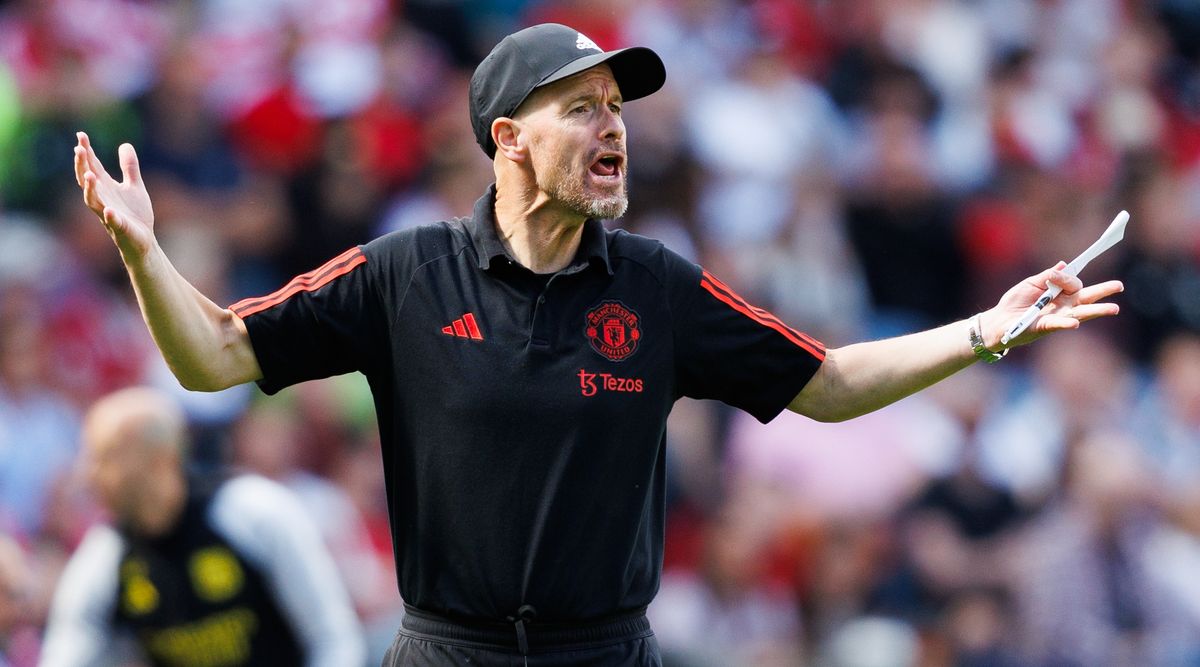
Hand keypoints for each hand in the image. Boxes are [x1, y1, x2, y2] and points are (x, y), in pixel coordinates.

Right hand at [74, 131, 155, 259]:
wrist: (144, 240)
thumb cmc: (135, 214)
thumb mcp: (134, 186)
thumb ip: (129, 167)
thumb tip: (125, 144)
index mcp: (106, 188)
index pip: (93, 166)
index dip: (86, 151)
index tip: (80, 135)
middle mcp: (102, 199)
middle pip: (87, 180)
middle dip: (82, 165)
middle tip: (79, 149)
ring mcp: (108, 214)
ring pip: (93, 201)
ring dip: (90, 189)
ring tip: (89, 175)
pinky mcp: (120, 228)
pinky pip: (112, 222)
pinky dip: (110, 216)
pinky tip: (109, 211)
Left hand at [983, 262, 1123, 348]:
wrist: (999, 320)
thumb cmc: (1016, 302)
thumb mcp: (1031, 282)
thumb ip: (1047, 275)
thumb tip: (1064, 265)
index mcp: (1061, 294)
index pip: (1074, 283)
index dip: (1074, 276)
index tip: (1086, 265)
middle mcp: (1064, 306)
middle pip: (1087, 298)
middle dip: (1104, 291)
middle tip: (1119, 285)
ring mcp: (1058, 317)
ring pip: (1081, 313)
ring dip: (1097, 311)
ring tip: (1114, 308)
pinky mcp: (1046, 327)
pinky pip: (1059, 324)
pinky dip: (1067, 322)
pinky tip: (1076, 322)